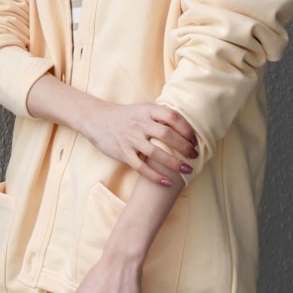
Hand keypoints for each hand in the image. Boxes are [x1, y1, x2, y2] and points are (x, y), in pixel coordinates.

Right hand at [81, 102, 197, 184]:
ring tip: (187, 170)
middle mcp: (140, 124)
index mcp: (148, 110)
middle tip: (195, 156)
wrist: (96, 119)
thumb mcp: (142, 109)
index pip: (172, 117)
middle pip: (167, 135)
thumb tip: (186, 127)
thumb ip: (160, 116)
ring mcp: (131, 138)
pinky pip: (141, 167)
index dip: (187, 128)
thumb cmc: (125, 116)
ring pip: (156, 153)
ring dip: (174, 163)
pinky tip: (166, 182)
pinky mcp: (122, 152)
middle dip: (184, 147)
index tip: (195, 140)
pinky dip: (155, 176)